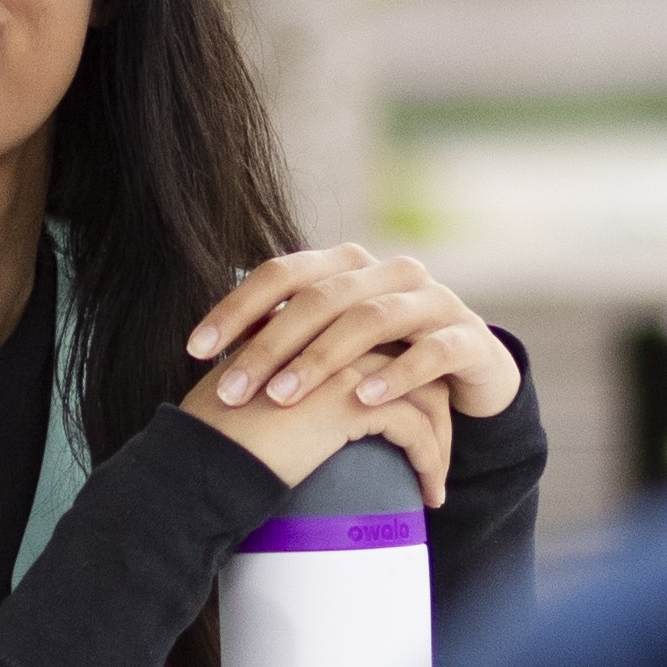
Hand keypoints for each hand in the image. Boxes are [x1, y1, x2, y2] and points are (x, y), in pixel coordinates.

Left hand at [186, 248, 516, 493]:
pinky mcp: (467, 337)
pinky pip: (430, 352)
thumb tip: (208, 356)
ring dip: (322, 360)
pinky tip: (363, 402)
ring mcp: (432, 300)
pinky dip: (396, 375)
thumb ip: (286, 337)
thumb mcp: (334, 343)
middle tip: (231, 390)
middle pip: (319, 298)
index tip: (195, 351)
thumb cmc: (385, 356)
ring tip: (283, 398)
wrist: (471, 370)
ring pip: (369, 320)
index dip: (235, 308)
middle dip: (269, 346)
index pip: (281, 273)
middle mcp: (388, 272)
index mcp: (347, 265)